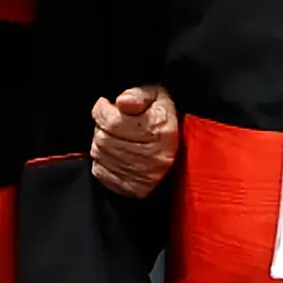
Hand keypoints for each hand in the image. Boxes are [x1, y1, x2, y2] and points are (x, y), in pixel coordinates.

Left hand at [90, 85, 181, 200]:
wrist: (182, 158)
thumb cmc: (165, 123)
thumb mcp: (159, 98)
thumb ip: (139, 94)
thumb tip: (122, 101)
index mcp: (157, 129)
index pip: (110, 120)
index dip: (103, 110)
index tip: (108, 107)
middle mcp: (149, 154)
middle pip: (102, 137)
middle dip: (103, 127)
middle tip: (116, 124)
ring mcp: (138, 173)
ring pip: (99, 153)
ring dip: (103, 143)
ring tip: (120, 139)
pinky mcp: (129, 187)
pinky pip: (100, 170)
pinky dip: (104, 162)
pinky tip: (118, 156)